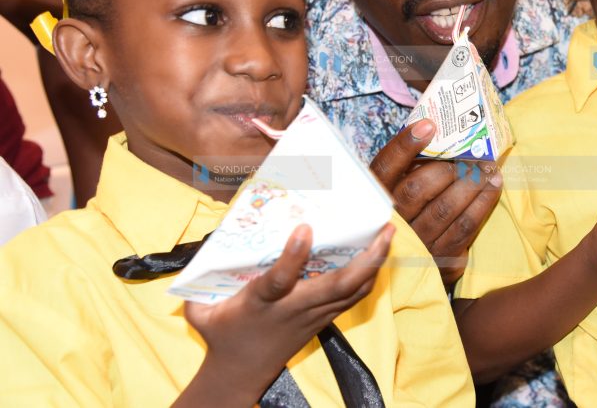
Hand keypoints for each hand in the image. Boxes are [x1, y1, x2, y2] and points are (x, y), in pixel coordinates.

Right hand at [180, 223, 393, 403]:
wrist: (239, 375)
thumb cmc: (221, 334)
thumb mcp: (201, 307)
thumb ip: (203, 273)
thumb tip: (213, 235)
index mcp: (262, 302)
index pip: (279, 280)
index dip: (293, 256)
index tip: (305, 228)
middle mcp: (294, 309)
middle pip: (337, 286)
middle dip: (366, 258)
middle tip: (384, 228)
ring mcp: (314, 317)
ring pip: (352, 291)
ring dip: (374, 264)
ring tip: (387, 234)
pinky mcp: (323, 321)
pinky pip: (353, 298)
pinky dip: (368, 276)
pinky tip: (377, 257)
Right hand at [371, 119, 501, 286]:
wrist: (414, 266)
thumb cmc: (410, 214)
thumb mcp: (398, 189)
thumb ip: (409, 165)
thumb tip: (436, 129)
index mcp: (377, 198)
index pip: (385, 168)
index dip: (405, 145)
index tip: (429, 125)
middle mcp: (392, 222)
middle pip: (418, 187)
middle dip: (449, 167)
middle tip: (473, 153)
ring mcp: (416, 243)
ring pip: (446, 207)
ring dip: (472, 182)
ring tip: (489, 166)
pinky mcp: (441, 258)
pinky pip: (466, 226)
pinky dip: (483, 202)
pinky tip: (494, 186)